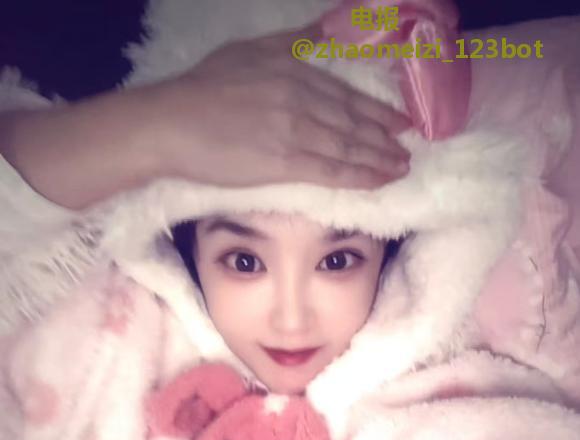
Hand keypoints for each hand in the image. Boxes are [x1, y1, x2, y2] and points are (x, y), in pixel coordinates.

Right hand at [151, 21, 411, 188]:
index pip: (346, 95)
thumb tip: (323, 32)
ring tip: (400, 169)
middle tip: (407, 152)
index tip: (400, 123)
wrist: (172, 122)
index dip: (377, 111)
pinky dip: (359, 175)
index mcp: (295, 70)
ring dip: (379, 159)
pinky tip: (379, 180)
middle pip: (354, 122)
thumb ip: (292, 42)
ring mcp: (295, 130)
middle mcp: (302, 98)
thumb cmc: (203, 87)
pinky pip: (331, 170)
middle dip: (385, 139)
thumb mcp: (250, 50)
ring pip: (348, 146)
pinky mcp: (284, 162)